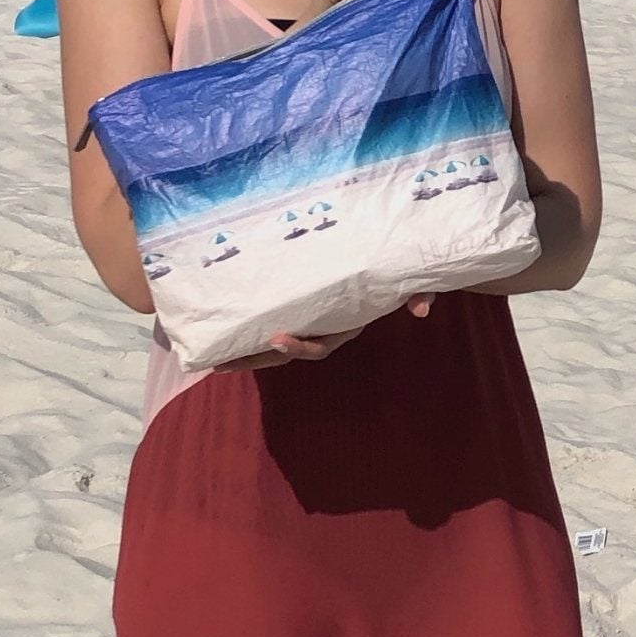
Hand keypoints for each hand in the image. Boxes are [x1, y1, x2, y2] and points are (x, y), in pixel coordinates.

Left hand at [216, 295, 434, 372]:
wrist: (397, 273)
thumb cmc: (402, 278)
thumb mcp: (415, 285)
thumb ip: (421, 295)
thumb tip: (421, 309)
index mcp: (347, 326)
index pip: (321, 345)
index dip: (300, 347)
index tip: (277, 338)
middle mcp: (326, 330)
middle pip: (287, 353)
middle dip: (256, 358)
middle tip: (223, 363)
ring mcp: (313, 323)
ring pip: (276, 346)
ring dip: (246, 353)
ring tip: (214, 358)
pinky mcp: (302, 311)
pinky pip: (275, 325)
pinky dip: (253, 332)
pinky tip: (226, 332)